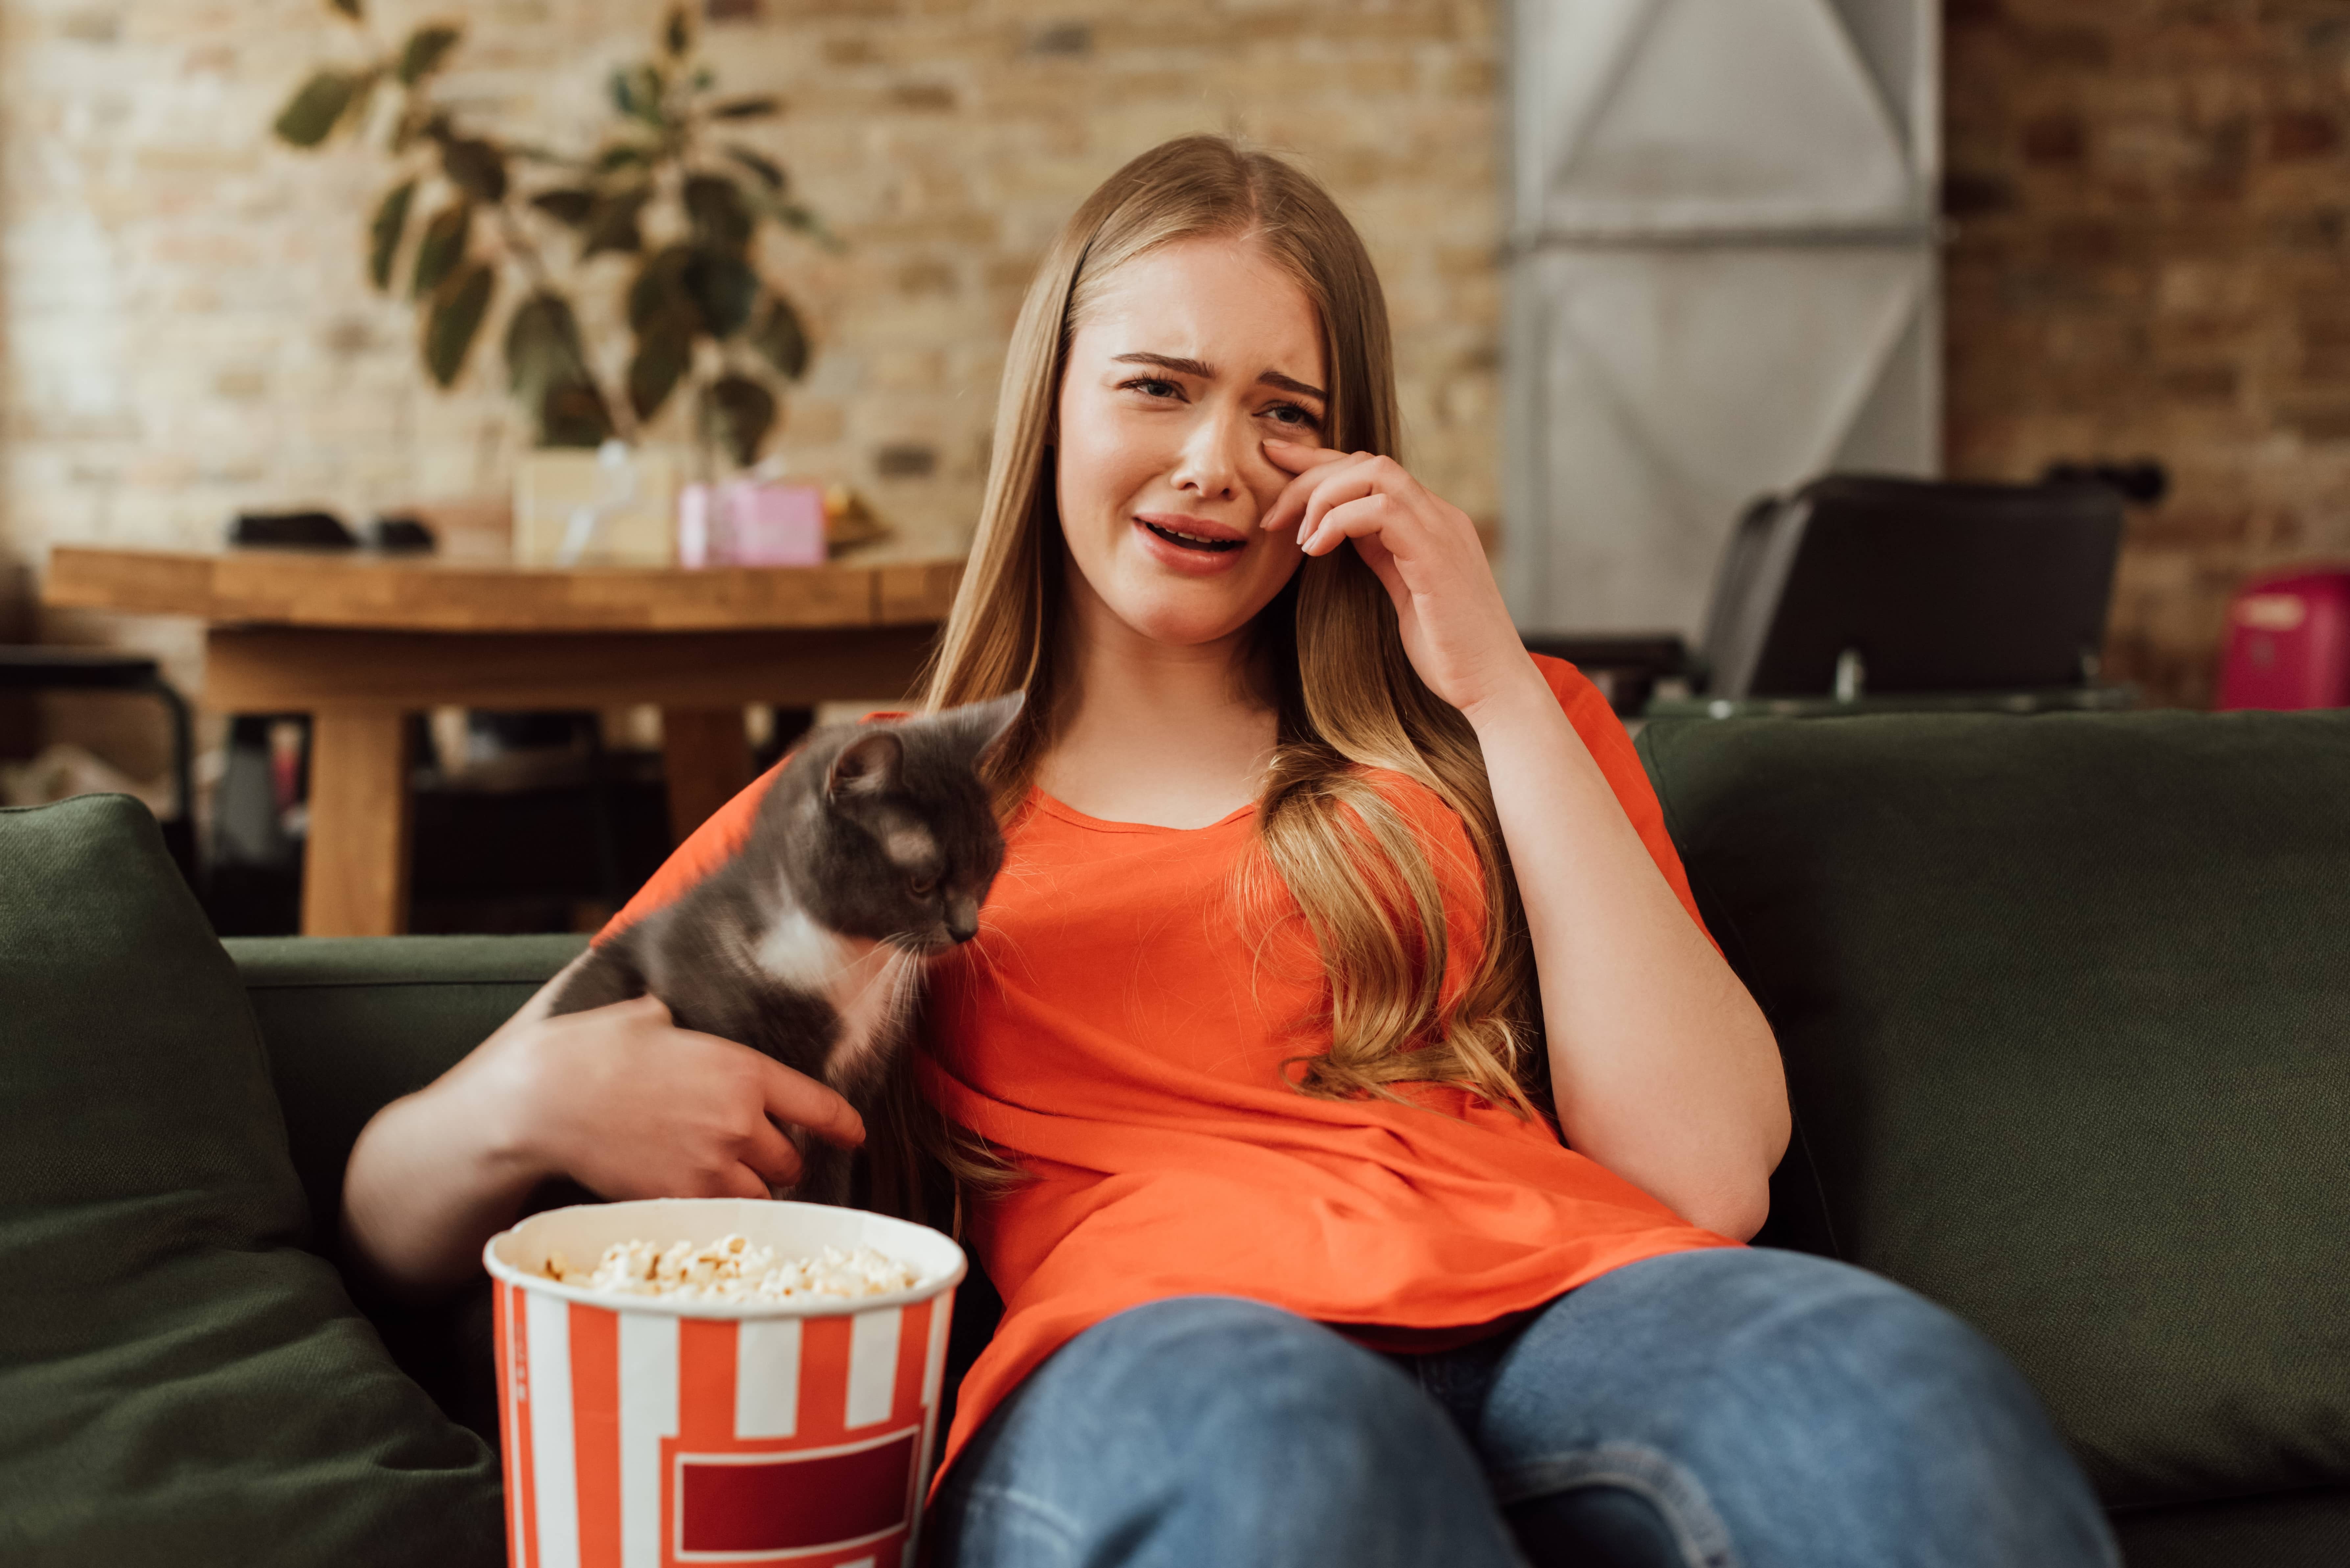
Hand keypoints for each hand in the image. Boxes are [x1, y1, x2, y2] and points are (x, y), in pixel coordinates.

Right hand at [487, 993, 865, 1201]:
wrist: (543, 1098)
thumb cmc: (593, 1049)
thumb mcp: (653, 1017)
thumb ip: (688, 1025)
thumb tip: (680, 1016)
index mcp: (743, 1072)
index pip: (819, 1107)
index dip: (842, 1125)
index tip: (854, 1134)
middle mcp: (738, 1123)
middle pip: (791, 1161)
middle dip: (781, 1159)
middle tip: (760, 1152)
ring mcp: (708, 1167)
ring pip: (761, 1195)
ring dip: (753, 1189)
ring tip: (729, 1177)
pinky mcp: (676, 1199)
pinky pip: (720, 1216)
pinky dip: (718, 1210)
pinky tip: (699, 1193)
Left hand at [1259, 439, 1540, 719]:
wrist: (1494, 685)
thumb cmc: (1448, 651)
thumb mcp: (1405, 593)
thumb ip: (1383, 555)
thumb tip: (1346, 533)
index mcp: (1431, 523)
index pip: (1372, 472)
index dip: (1320, 462)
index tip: (1276, 461)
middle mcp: (1440, 516)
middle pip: (1367, 462)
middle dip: (1310, 476)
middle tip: (1272, 515)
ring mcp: (1442, 531)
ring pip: (1375, 473)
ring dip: (1323, 497)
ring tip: (1298, 539)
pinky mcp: (1436, 555)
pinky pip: (1381, 511)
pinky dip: (1339, 522)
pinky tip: (1316, 550)